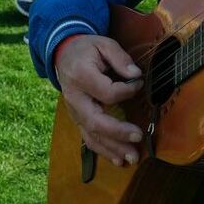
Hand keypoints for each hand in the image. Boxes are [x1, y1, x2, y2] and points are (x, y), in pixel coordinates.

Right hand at [54, 35, 145, 166]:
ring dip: (112, 149)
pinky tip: (118, 160)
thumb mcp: (103, 43)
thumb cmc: (87, 49)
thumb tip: (136, 74)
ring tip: (132, 158)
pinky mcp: (77, 119)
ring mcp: (74, 111)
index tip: (139, 83)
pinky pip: (88, 138)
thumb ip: (120, 58)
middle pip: (95, 120)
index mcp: (80, 76)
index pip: (106, 92)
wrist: (64, 55)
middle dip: (117, 132)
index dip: (127, 90)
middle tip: (138, 137)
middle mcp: (74, 97)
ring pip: (91, 135)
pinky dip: (103, 151)